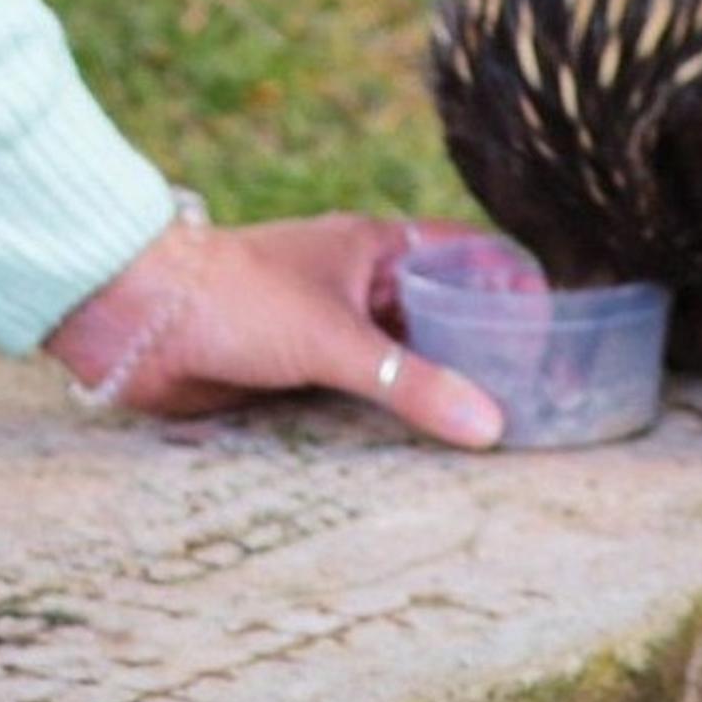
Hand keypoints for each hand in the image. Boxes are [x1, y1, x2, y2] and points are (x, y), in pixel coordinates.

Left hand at [42, 210, 503, 450]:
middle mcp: (358, 285)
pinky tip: (430, 454)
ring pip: (403, 361)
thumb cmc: (233, 297)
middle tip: (546, 402)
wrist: (138, 317)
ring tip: (502, 438)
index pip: (466, 258)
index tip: (563, 330)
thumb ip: (410, 382)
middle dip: (485, 355)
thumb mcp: (335, 338)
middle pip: (439, 317)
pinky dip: (393, 419)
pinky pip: (363, 397)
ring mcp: (330, 329)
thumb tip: (491, 424)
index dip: (513, 289)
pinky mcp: (300, 372)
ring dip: (437, 391)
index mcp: (374, 247)